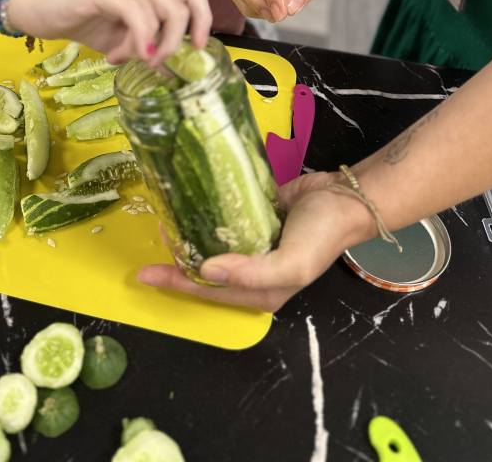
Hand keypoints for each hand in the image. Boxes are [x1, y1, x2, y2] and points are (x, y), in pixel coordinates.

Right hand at [5, 0, 212, 64]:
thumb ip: (143, 47)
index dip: (203, 20)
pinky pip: (137, 14)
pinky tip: (124, 55)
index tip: (198, 48)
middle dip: (176, 42)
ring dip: (152, 46)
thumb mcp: (117, 38)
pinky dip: (140, 39)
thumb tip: (167, 69)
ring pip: (163, 12)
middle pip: (182, 5)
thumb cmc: (76, 17)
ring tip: (125, 58)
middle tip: (154, 63)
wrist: (32, 3)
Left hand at [138, 171, 374, 311]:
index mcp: (260, 292)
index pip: (208, 291)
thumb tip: (206, 270)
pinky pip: (225, 221)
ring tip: (167, 221)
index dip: (176, 282)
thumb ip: (248, 272)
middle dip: (177, 261)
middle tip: (154, 241)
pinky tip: (190, 205)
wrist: (346, 198)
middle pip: (206, 272)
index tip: (145, 273)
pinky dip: (207, 216)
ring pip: (213, 246)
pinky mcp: (257, 219)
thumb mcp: (290, 264)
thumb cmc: (320, 235)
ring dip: (190, 237)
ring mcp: (254, 244)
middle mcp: (253, 273)